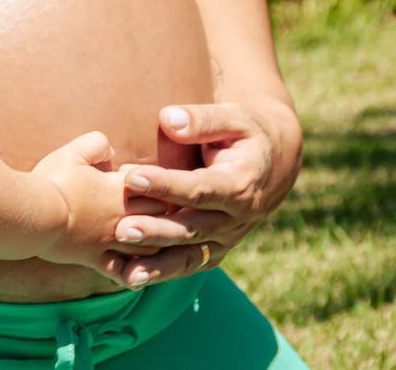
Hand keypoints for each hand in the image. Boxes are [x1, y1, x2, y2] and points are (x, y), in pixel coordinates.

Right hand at [31, 131, 165, 283]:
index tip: (149, 183)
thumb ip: (96, 144)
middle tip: (165, 212)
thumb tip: (110, 148)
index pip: (156, 187)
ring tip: (158, 242)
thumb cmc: (53, 181)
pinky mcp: (94, 259)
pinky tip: (136, 275)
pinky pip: (121, 272)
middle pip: (160, 218)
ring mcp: (110, 241)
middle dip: (165, 215)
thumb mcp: (73, 152)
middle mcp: (122, 217)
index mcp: (120, 190)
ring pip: (149, 248)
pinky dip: (133, 274)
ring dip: (156, 244)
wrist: (34, 215)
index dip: (159, 184)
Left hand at [112, 100, 302, 285]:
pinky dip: (161, 274)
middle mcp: (236, 218)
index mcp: (240, 184)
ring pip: (189, 254)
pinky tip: (131, 278)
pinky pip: (187, 265)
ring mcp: (226, 238)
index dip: (167, 186)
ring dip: (156, 263)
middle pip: (191, 228)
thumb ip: (202, 120)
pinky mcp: (215, 249)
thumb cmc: (245, 133)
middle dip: (156, 230)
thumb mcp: (233, 118)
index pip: (200, 189)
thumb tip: (168, 119)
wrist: (273, 163)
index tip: (133, 178)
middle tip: (122, 229)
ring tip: (126, 270)